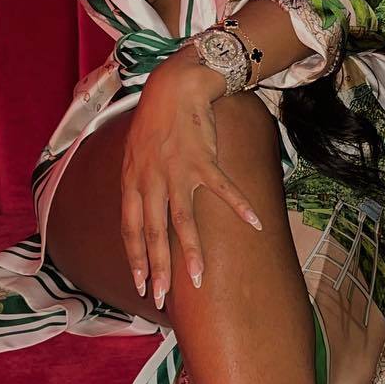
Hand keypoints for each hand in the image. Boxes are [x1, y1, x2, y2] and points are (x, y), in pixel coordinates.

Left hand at [121, 44, 263, 309]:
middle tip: (160, 296)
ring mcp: (177, 171)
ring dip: (191, 251)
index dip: (135, 257)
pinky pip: (223, 189)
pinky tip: (254, 224)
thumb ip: (137, 186)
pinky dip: (240, 206)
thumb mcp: (135, 154)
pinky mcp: (203, 159)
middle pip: (153, 232)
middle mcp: (152, 180)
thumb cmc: (156, 122)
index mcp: (133, 181)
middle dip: (156, 267)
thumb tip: (137, 215)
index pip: (130, 228)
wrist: (174, 87)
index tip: (141, 284)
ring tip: (199, 278)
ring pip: (182, 219)